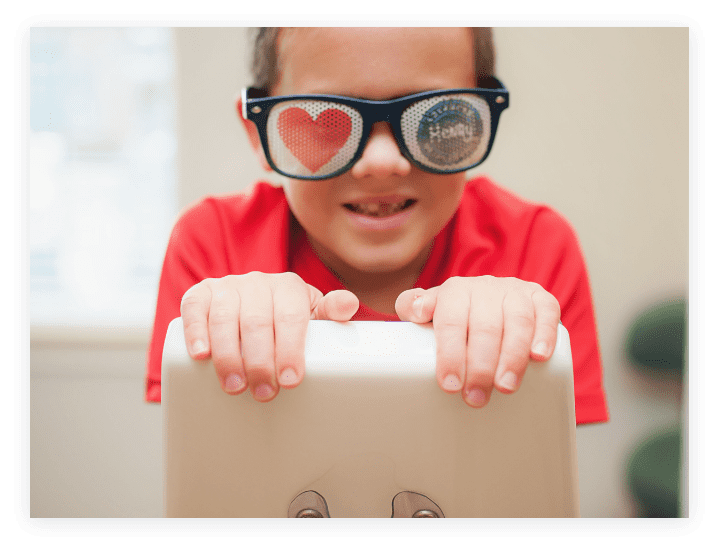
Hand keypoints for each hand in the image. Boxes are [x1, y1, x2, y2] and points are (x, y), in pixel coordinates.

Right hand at [180, 272, 358, 400]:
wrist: (254, 302)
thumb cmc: (286, 318)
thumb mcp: (312, 315)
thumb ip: (332, 313)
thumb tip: (349, 305)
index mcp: (289, 287)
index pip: (291, 316)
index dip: (290, 349)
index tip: (290, 380)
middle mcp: (257, 283)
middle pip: (257, 322)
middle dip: (260, 361)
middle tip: (264, 392)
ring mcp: (227, 287)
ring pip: (225, 318)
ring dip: (228, 355)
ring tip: (235, 386)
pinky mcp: (200, 295)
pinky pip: (194, 308)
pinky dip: (196, 331)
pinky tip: (201, 355)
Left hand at [395, 276, 560, 407]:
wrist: (488, 297)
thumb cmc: (455, 315)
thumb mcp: (430, 311)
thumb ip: (413, 306)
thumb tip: (415, 310)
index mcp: (455, 291)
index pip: (451, 321)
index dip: (450, 353)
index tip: (450, 384)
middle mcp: (486, 288)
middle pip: (485, 326)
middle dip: (481, 366)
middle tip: (476, 397)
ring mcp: (515, 292)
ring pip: (517, 321)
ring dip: (513, 357)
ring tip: (506, 387)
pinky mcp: (541, 300)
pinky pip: (547, 312)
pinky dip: (545, 334)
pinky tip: (539, 357)